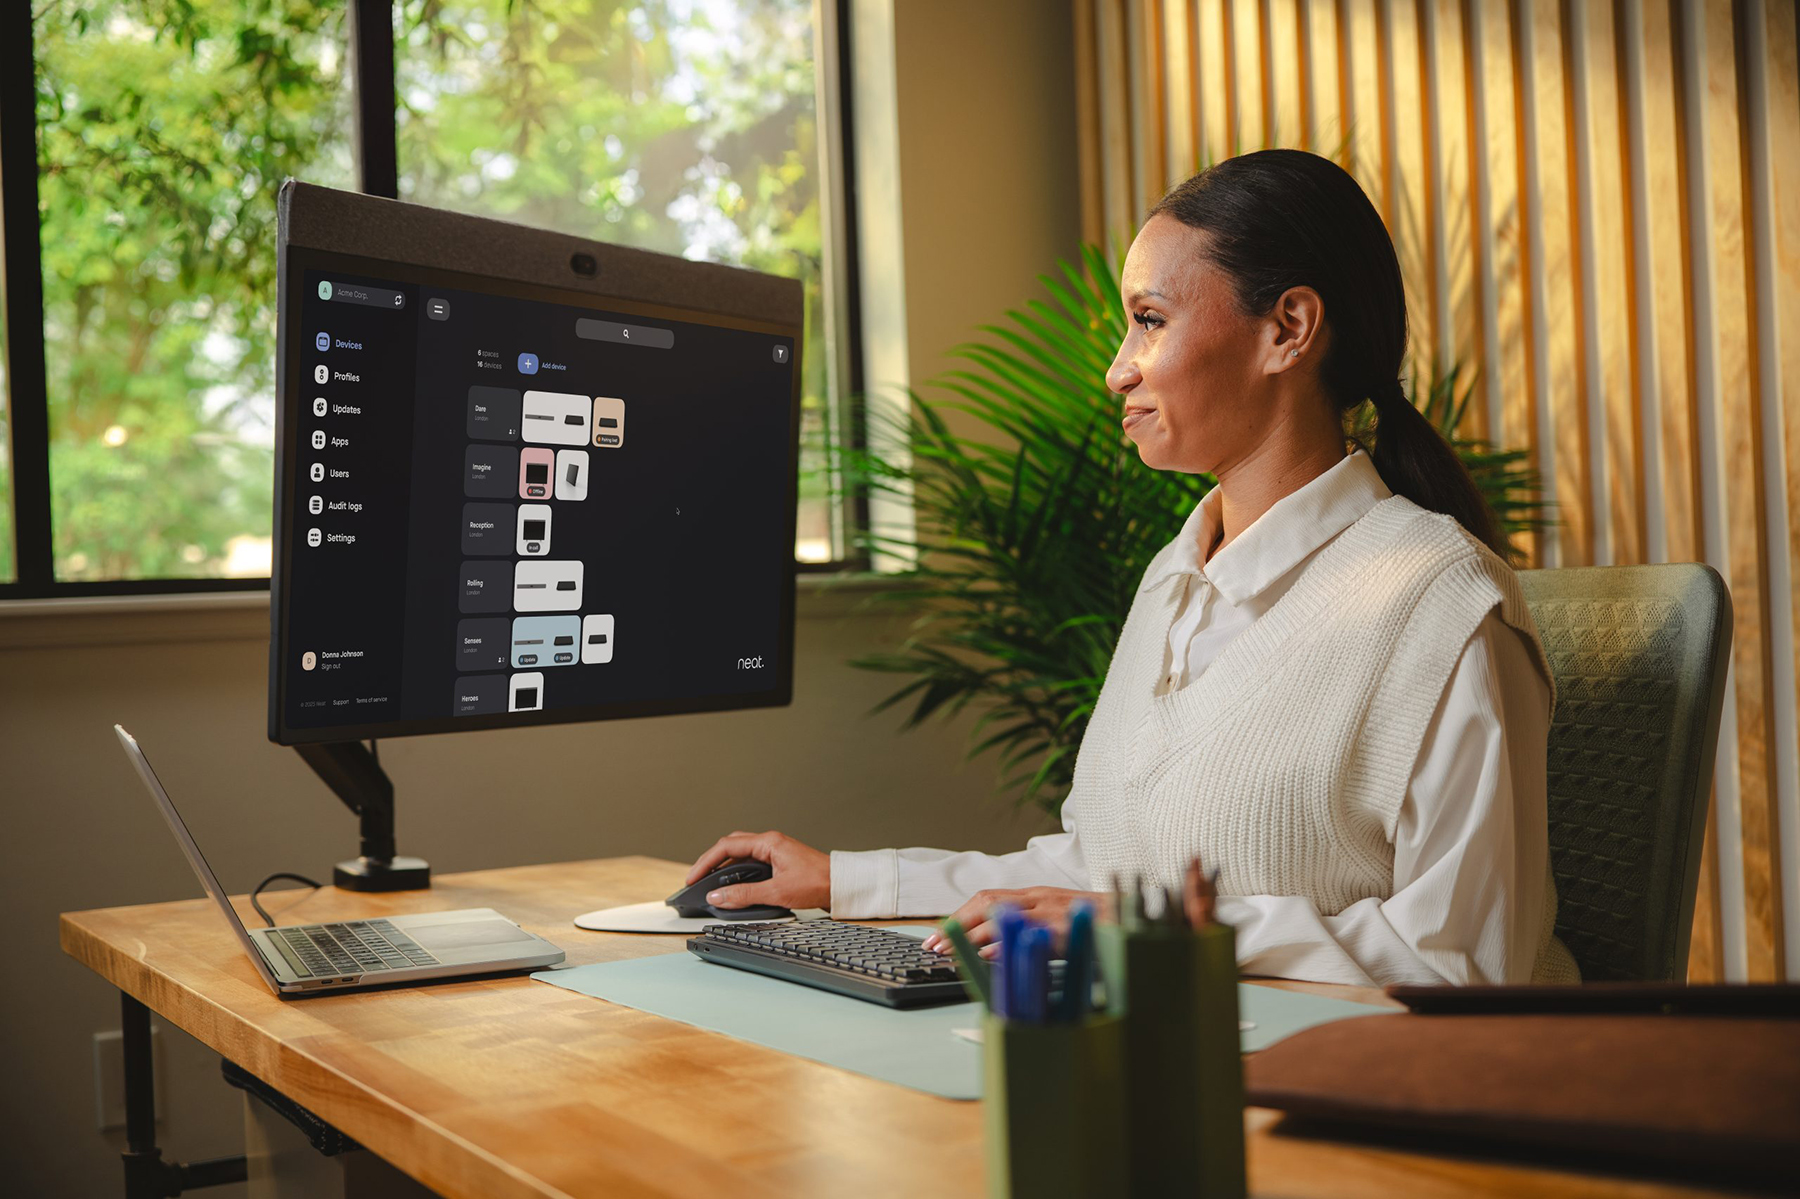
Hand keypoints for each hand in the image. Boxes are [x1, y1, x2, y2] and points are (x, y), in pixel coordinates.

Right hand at [684, 830, 829, 911]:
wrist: (841, 885)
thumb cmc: (817, 882)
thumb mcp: (777, 892)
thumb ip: (744, 895)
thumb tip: (719, 896)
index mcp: (768, 843)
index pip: (726, 847)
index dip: (705, 862)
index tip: (693, 877)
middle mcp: (770, 843)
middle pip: (731, 847)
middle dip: (711, 862)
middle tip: (698, 879)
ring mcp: (774, 852)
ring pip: (741, 855)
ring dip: (725, 868)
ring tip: (712, 884)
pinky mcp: (779, 862)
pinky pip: (751, 863)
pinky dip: (738, 873)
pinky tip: (735, 887)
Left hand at [920, 887, 1110, 957]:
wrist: (1138, 922)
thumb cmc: (1098, 927)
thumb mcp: (1058, 920)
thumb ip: (1028, 927)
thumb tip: (991, 949)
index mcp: (1038, 895)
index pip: (988, 899)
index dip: (959, 916)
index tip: (937, 934)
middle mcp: (1042, 899)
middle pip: (987, 904)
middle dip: (956, 924)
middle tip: (933, 946)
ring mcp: (1053, 913)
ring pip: (1001, 918)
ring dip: (969, 937)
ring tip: (947, 954)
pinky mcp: (1065, 931)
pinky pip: (1027, 937)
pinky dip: (1003, 947)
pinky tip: (984, 958)